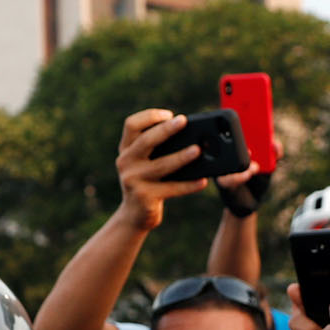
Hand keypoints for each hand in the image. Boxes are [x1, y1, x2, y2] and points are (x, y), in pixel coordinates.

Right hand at [115, 109, 253, 230]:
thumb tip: (194, 138)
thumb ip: (159, 148)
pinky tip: (203, 181)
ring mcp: (133, 180)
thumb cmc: (148, 182)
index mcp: (126, 149)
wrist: (134, 215)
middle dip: (166, 129)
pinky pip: (171, 188)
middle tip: (184, 121)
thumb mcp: (146, 162)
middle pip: (145, 140)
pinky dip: (188, 185)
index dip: (149, 116)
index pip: (131, 124)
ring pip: (161, 165)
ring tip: (198, 150)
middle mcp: (125, 162)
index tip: (169, 114)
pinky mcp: (144, 197)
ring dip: (181, 157)